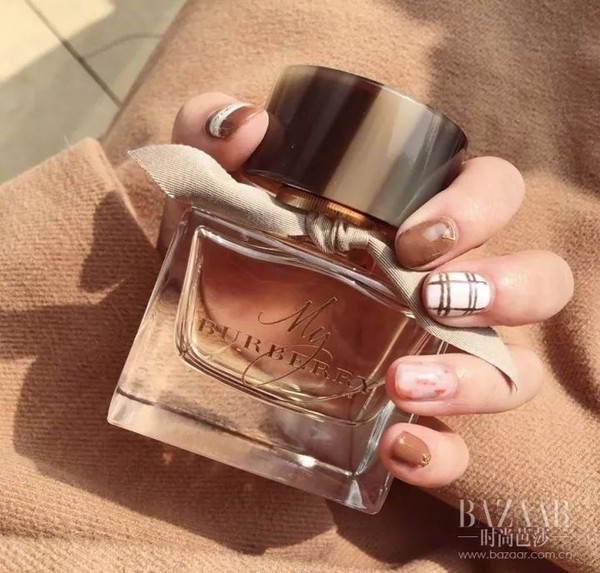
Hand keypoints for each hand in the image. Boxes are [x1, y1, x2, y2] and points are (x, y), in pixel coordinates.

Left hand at [170, 93, 573, 487]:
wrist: (213, 339)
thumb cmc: (230, 255)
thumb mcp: (213, 194)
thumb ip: (213, 137)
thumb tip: (253, 125)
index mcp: (414, 222)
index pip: (492, 191)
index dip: (476, 207)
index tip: (414, 237)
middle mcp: (442, 287)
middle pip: (538, 279)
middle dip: (506, 286)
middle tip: (430, 298)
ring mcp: (435, 356)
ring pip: (517, 371)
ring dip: (480, 380)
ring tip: (403, 383)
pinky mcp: (410, 416)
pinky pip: (459, 447)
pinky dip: (441, 454)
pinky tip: (396, 445)